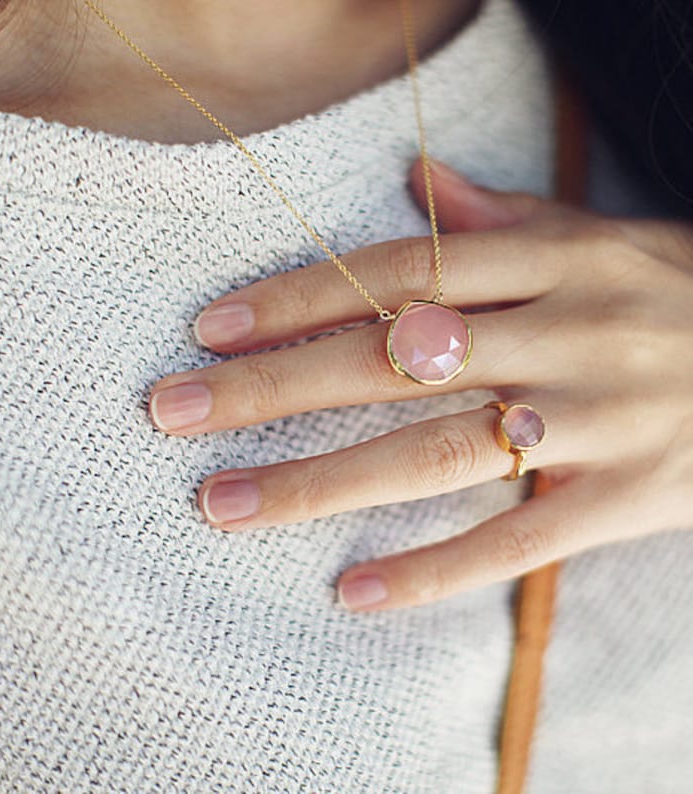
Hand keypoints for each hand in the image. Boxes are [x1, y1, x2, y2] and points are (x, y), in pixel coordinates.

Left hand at [147, 158, 692, 612]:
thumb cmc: (672, 293)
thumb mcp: (597, 236)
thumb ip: (500, 218)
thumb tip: (417, 182)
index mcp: (549, 259)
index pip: (394, 274)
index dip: (297, 298)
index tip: (210, 330)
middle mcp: (563, 330)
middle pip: (389, 360)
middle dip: (272, 388)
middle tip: (173, 413)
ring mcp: (595, 417)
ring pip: (433, 453)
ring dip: (320, 483)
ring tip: (225, 503)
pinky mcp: (625, 496)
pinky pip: (516, 538)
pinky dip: (432, 569)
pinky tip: (350, 591)